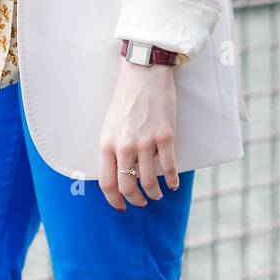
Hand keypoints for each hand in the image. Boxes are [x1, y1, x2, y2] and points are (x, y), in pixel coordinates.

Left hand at [98, 59, 179, 210]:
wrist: (144, 73)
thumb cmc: (126, 99)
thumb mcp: (110, 125)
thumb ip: (112, 149)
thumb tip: (118, 175)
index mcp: (107, 142)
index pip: (107, 182)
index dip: (114, 200)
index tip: (121, 207)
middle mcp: (124, 145)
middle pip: (128, 186)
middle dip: (136, 200)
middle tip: (142, 202)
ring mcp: (145, 141)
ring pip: (149, 181)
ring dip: (154, 193)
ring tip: (157, 194)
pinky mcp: (165, 136)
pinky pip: (169, 168)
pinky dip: (172, 181)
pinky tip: (172, 185)